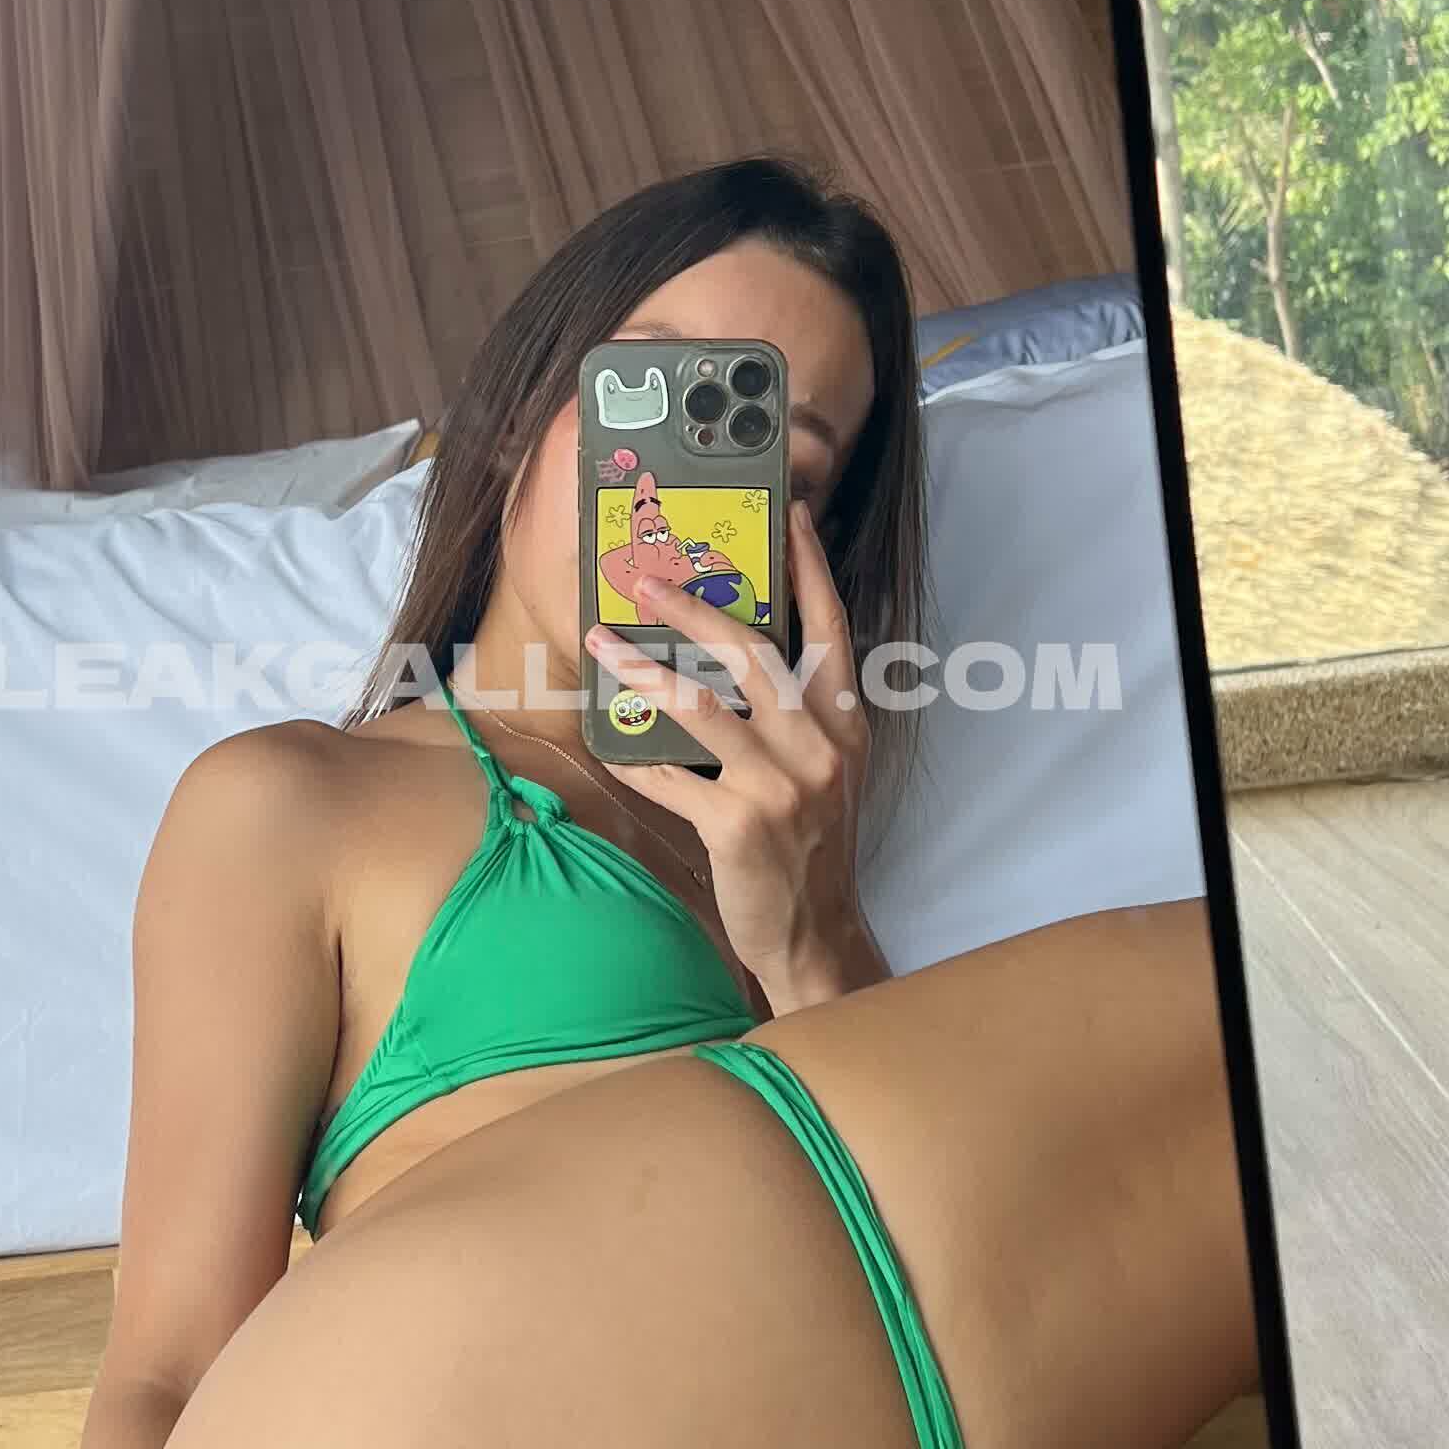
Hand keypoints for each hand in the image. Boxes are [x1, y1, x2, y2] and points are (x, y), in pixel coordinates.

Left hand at [587, 501, 887, 1010]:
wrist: (814, 933)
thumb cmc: (809, 845)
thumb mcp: (823, 771)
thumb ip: (796, 715)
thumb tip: (737, 652)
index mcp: (846, 723)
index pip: (832, 628)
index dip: (812, 569)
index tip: (792, 516)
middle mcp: (820, 745)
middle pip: (753, 652)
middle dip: (695, 608)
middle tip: (649, 579)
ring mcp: (780, 785)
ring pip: (701, 705)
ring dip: (644, 669)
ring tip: (602, 642)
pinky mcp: (738, 824)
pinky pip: (671, 777)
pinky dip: (634, 757)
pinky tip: (605, 739)